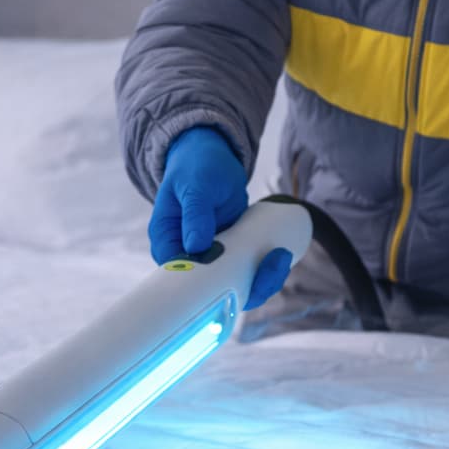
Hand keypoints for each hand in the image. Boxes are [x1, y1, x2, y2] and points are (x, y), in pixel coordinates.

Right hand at [148, 126, 291, 309]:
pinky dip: (264, 268)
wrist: (212, 156)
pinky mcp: (231, 252)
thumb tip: (196, 247)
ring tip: (280, 257)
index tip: (233, 288)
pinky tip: (280, 256)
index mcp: (167, 242)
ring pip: (233, 283)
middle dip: (244, 287)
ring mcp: (211, 256)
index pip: (179, 278)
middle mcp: (187, 255)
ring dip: (260, 279)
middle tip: (273, 264)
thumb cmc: (196, 166)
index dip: (204, 292)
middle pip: (211, 289)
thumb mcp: (195, 185)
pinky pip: (247, 270)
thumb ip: (195, 213)